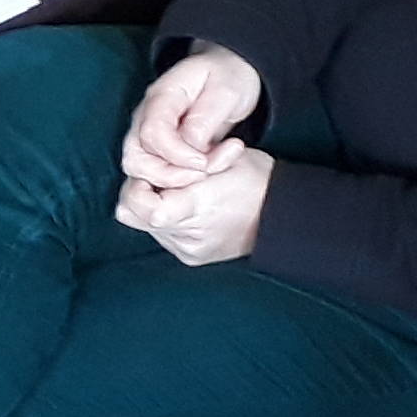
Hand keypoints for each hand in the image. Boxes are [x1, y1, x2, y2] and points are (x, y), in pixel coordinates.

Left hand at [115, 142, 273, 264]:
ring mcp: (188, 250)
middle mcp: (186, 236)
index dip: (138, 184)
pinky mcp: (191, 257)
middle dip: (140, 192)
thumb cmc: (255, 179)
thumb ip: (181, 163)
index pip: (137, 203)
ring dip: (153, 205)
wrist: (284, 215)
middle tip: (164, 179)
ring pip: (143, 224)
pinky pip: (161, 235)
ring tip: (180, 192)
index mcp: (195, 206)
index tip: (155, 172)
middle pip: (131, 214)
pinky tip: (188, 207)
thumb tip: (147, 167)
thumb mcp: (222, 159)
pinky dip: (167, 218)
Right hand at [122, 47, 262, 190]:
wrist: (228, 73)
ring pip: (141, 168)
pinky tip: (206, 169)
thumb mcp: (226, 91)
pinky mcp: (158, 147)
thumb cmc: (228, 76)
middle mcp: (146, 116)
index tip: (204, 163)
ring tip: (208, 170)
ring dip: (174, 179)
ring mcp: (148, 132)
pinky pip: (156, 171)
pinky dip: (178, 178)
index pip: (151, 133)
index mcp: (162, 96)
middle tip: (204, 174)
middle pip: (135, 157)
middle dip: (169, 175)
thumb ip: (205, 119)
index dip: (176, 155)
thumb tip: (190, 146)